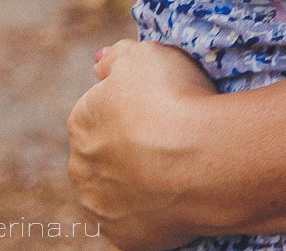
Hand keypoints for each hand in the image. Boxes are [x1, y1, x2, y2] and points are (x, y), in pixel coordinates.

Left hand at [67, 39, 222, 250]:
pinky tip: (178, 197)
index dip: (134, 107)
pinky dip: (153, 213)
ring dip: (138, 183)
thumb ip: (117, 56)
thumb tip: (101, 60)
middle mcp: (81, 169)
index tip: (163, 105)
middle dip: (130, 148)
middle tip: (172, 138)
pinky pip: (137, 224)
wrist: (204, 160)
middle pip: (105, 155)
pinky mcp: (125, 239)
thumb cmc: (175, 100)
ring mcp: (101, 208)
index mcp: (81, 123)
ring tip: (178, 168)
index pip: (100, 111)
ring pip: (116, 192)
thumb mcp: (146, 54)